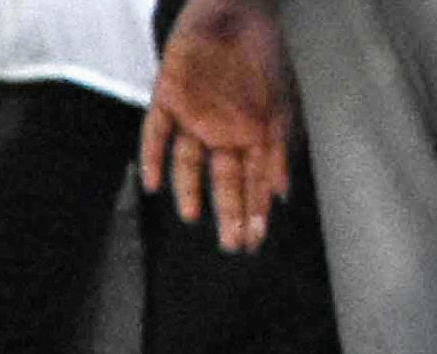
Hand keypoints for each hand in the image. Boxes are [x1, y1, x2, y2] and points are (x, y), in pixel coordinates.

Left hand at [141, 0, 296, 250]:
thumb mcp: (282, 103)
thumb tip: (283, 193)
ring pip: (188, 162)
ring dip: (189, 189)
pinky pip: (155, 132)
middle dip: (227, 212)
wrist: (240, 7)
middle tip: (229, 245)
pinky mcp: (167, 98)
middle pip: (222, 179)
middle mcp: (220, 133)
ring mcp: (193, 117)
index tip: (253, 243)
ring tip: (191, 216)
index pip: (251, 182)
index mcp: (249, 134)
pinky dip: (153, 156)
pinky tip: (153, 183)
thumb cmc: (265, 52)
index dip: (252, 212)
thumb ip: (280, 148)